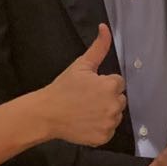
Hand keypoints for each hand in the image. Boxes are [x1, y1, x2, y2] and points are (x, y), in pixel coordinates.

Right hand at [41, 24, 125, 145]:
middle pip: (119, 99)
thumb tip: (105, 27)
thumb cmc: (63, 88)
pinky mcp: (104, 137)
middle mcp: (114, 105)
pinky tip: (87, 122)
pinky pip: (109, 130)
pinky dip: (100, 128)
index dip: (104, 83)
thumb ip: (98, 47)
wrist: (47, 113)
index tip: (90, 87)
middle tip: (87, 99)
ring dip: (106, 113)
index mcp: (110, 86)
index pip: (118, 83)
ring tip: (86, 111)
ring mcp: (109, 123)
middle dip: (107, 98)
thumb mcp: (81, 64)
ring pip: (116, 115)